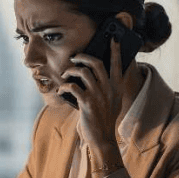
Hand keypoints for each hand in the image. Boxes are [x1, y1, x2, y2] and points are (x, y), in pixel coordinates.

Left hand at [58, 38, 124, 177]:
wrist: (103, 139)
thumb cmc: (105, 119)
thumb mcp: (113, 102)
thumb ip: (109, 88)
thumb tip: (95, 74)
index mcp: (117, 88)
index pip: (117, 64)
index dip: (114, 50)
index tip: (112, 38)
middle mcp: (109, 89)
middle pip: (96, 63)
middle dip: (83, 56)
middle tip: (76, 57)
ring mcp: (98, 95)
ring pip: (83, 72)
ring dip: (71, 71)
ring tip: (66, 74)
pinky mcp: (87, 103)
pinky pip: (73, 87)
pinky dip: (64, 86)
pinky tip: (61, 89)